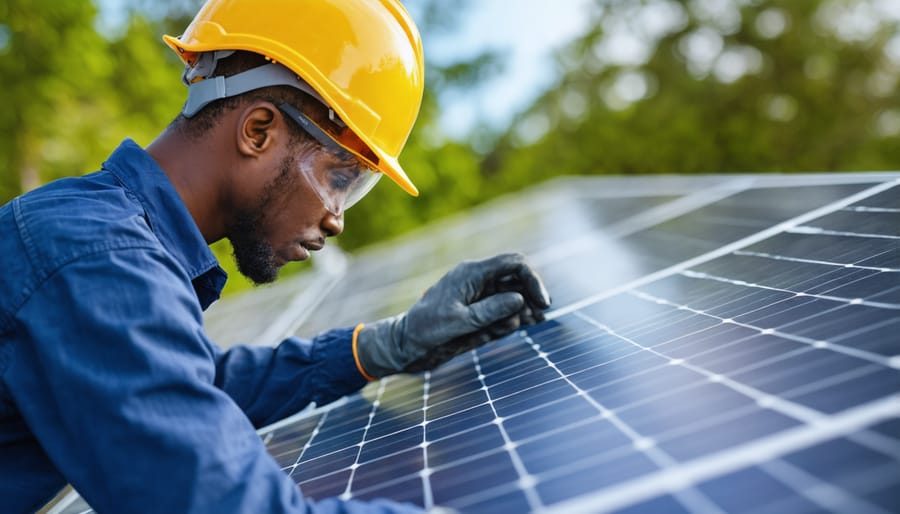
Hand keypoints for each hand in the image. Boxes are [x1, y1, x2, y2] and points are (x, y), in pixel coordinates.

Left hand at [356, 253, 550, 377]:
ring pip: (514, 297)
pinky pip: (504, 312)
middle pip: (517, 279)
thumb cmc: (426, 330)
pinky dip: (512, 320)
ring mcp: (480, 297)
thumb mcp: (459, 321)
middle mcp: (478, 281)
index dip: (533, 279)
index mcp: (472, 274)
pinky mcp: (479, 313)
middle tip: (538, 319)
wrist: (405, 345)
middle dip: (531, 297)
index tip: (542, 303)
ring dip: (522, 312)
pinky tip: (516, 327)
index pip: (513, 264)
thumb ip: (490, 310)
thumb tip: (520, 299)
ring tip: (518, 327)